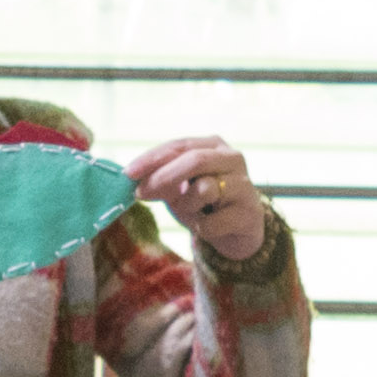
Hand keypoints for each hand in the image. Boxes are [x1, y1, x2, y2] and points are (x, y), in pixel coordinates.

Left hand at [123, 135, 274, 269]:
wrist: (240, 231)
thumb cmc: (206, 203)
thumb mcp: (179, 189)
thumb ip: (160, 181)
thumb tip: (136, 182)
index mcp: (213, 145)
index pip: (179, 145)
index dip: (152, 159)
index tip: (128, 173)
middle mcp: (232, 158)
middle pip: (195, 160)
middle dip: (163, 177)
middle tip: (140, 193)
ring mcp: (244, 185)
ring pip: (205, 189)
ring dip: (186, 205)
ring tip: (190, 212)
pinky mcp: (248, 213)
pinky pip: (211, 223)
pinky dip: (201, 228)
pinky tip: (208, 227)